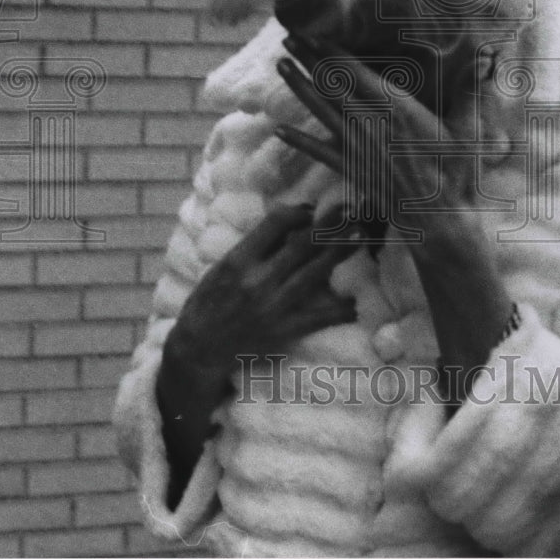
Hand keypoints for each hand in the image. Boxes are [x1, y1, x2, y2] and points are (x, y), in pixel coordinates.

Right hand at [156, 202, 358, 504]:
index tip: (311, 209)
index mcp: (239, 259)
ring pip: (315, 272)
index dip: (299, 211)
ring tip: (361, 236)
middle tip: (352, 212)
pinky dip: (341, 307)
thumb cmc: (210, 301)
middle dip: (330, 225)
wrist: (199, 349)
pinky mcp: (285, 330)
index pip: (276, 223)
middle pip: (302, 244)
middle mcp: (258, 280)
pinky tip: (357, 298)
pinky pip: (320, 316)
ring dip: (340, 252)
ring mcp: (273, 306)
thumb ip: (256, 245)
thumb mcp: (224, 265)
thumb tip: (294, 219)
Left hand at [274, 33, 513, 398]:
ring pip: (320, 110)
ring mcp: (356, 147)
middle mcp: (370, 124)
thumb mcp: (467, 129)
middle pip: (332, 85)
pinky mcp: (351, 170)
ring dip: (298, 87)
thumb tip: (488, 56)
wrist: (440, 222)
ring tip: (279, 65)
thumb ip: (469, 91)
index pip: (356, 72)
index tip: (316, 32)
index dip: (333, 51)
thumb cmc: (456, 175)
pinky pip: (318, 152)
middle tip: (287, 37)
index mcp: (396, 109)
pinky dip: (298, 140)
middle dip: (309, 59)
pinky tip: (278, 130)